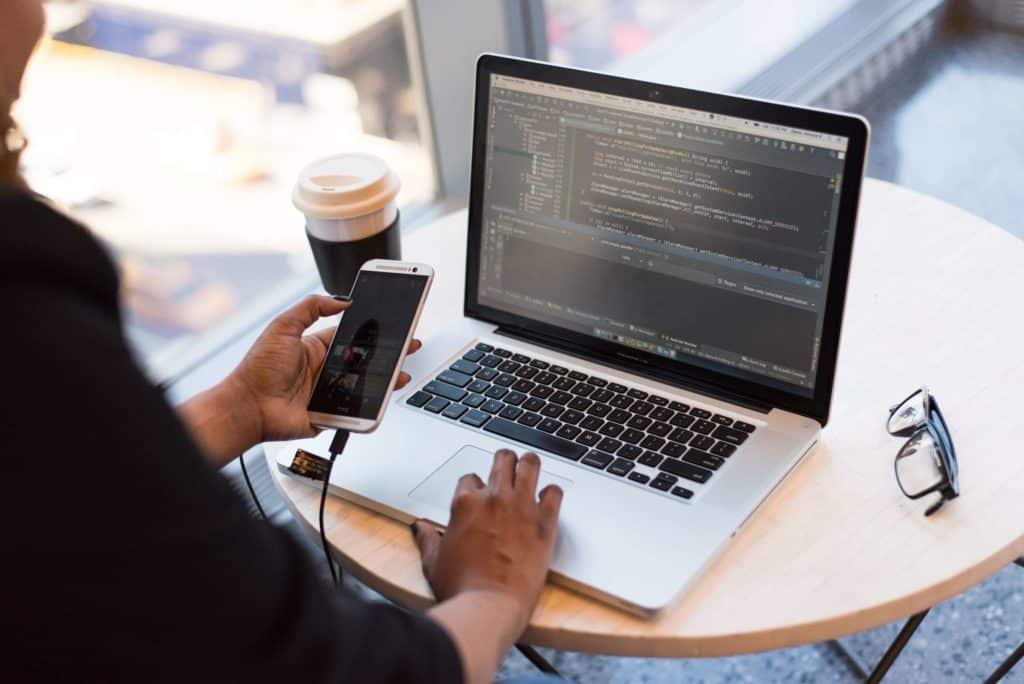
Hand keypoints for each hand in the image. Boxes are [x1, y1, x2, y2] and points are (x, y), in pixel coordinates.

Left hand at [230, 295, 420, 443]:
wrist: (247, 407)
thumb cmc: (258, 369)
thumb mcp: (282, 326)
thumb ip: (310, 307)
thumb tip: (341, 299)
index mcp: (316, 347)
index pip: (352, 336)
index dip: (372, 330)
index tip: (392, 323)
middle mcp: (325, 369)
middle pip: (365, 360)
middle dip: (388, 353)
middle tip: (409, 345)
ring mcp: (329, 393)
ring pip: (366, 385)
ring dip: (386, 379)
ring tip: (402, 372)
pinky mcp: (330, 414)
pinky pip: (356, 410)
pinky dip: (371, 405)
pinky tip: (385, 396)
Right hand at [413, 450, 563, 636]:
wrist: (490, 606)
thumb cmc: (461, 588)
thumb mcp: (433, 562)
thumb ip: (427, 539)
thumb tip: (420, 527)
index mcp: (465, 503)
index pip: (470, 478)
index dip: (475, 487)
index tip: (479, 496)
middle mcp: (494, 498)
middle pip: (502, 460)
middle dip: (504, 462)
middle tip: (507, 469)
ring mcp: (521, 506)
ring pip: (530, 464)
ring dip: (529, 465)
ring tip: (530, 470)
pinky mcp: (545, 521)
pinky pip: (555, 492)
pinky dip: (552, 493)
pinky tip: (548, 501)